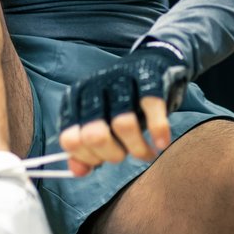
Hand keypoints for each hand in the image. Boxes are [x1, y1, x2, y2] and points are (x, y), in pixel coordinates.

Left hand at [58, 45, 188, 174]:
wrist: (156, 62)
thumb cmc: (125, 100)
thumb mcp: (101, 122)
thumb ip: (86, 149)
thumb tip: (78, 171)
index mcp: (76, 99)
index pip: (70, 140)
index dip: (88, 157)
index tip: (103, 159)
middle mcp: (95, 87)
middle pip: (94, 135)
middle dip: (112, 154)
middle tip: (124, 156)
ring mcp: (122, 81)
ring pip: (123, 124)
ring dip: (137, 148)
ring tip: (147, 153)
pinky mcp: (149, 79)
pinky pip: (152, 108)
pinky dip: (158, 130)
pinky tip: (162, 144)